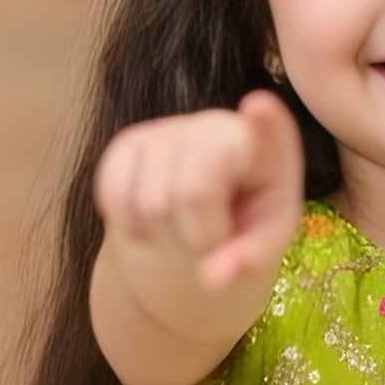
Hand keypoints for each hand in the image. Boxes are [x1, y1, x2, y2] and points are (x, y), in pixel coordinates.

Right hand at [94, 91, 303, 297]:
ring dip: (163, 234)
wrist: (195, 229)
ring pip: (150, 202)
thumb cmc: (239, 234)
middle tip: (210, 241)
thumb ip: (247, 263)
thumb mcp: (258, 248)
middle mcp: (220, 127)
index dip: (263, 120)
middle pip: (194, 193)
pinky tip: (151, 223)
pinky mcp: (129, 142)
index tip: (259, 107)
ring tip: (182, 229)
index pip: (271, 130)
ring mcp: (172, 129)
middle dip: (199, 235)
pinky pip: (114, 194)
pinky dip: (130, 225)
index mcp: (268, 153)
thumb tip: (214, 277)